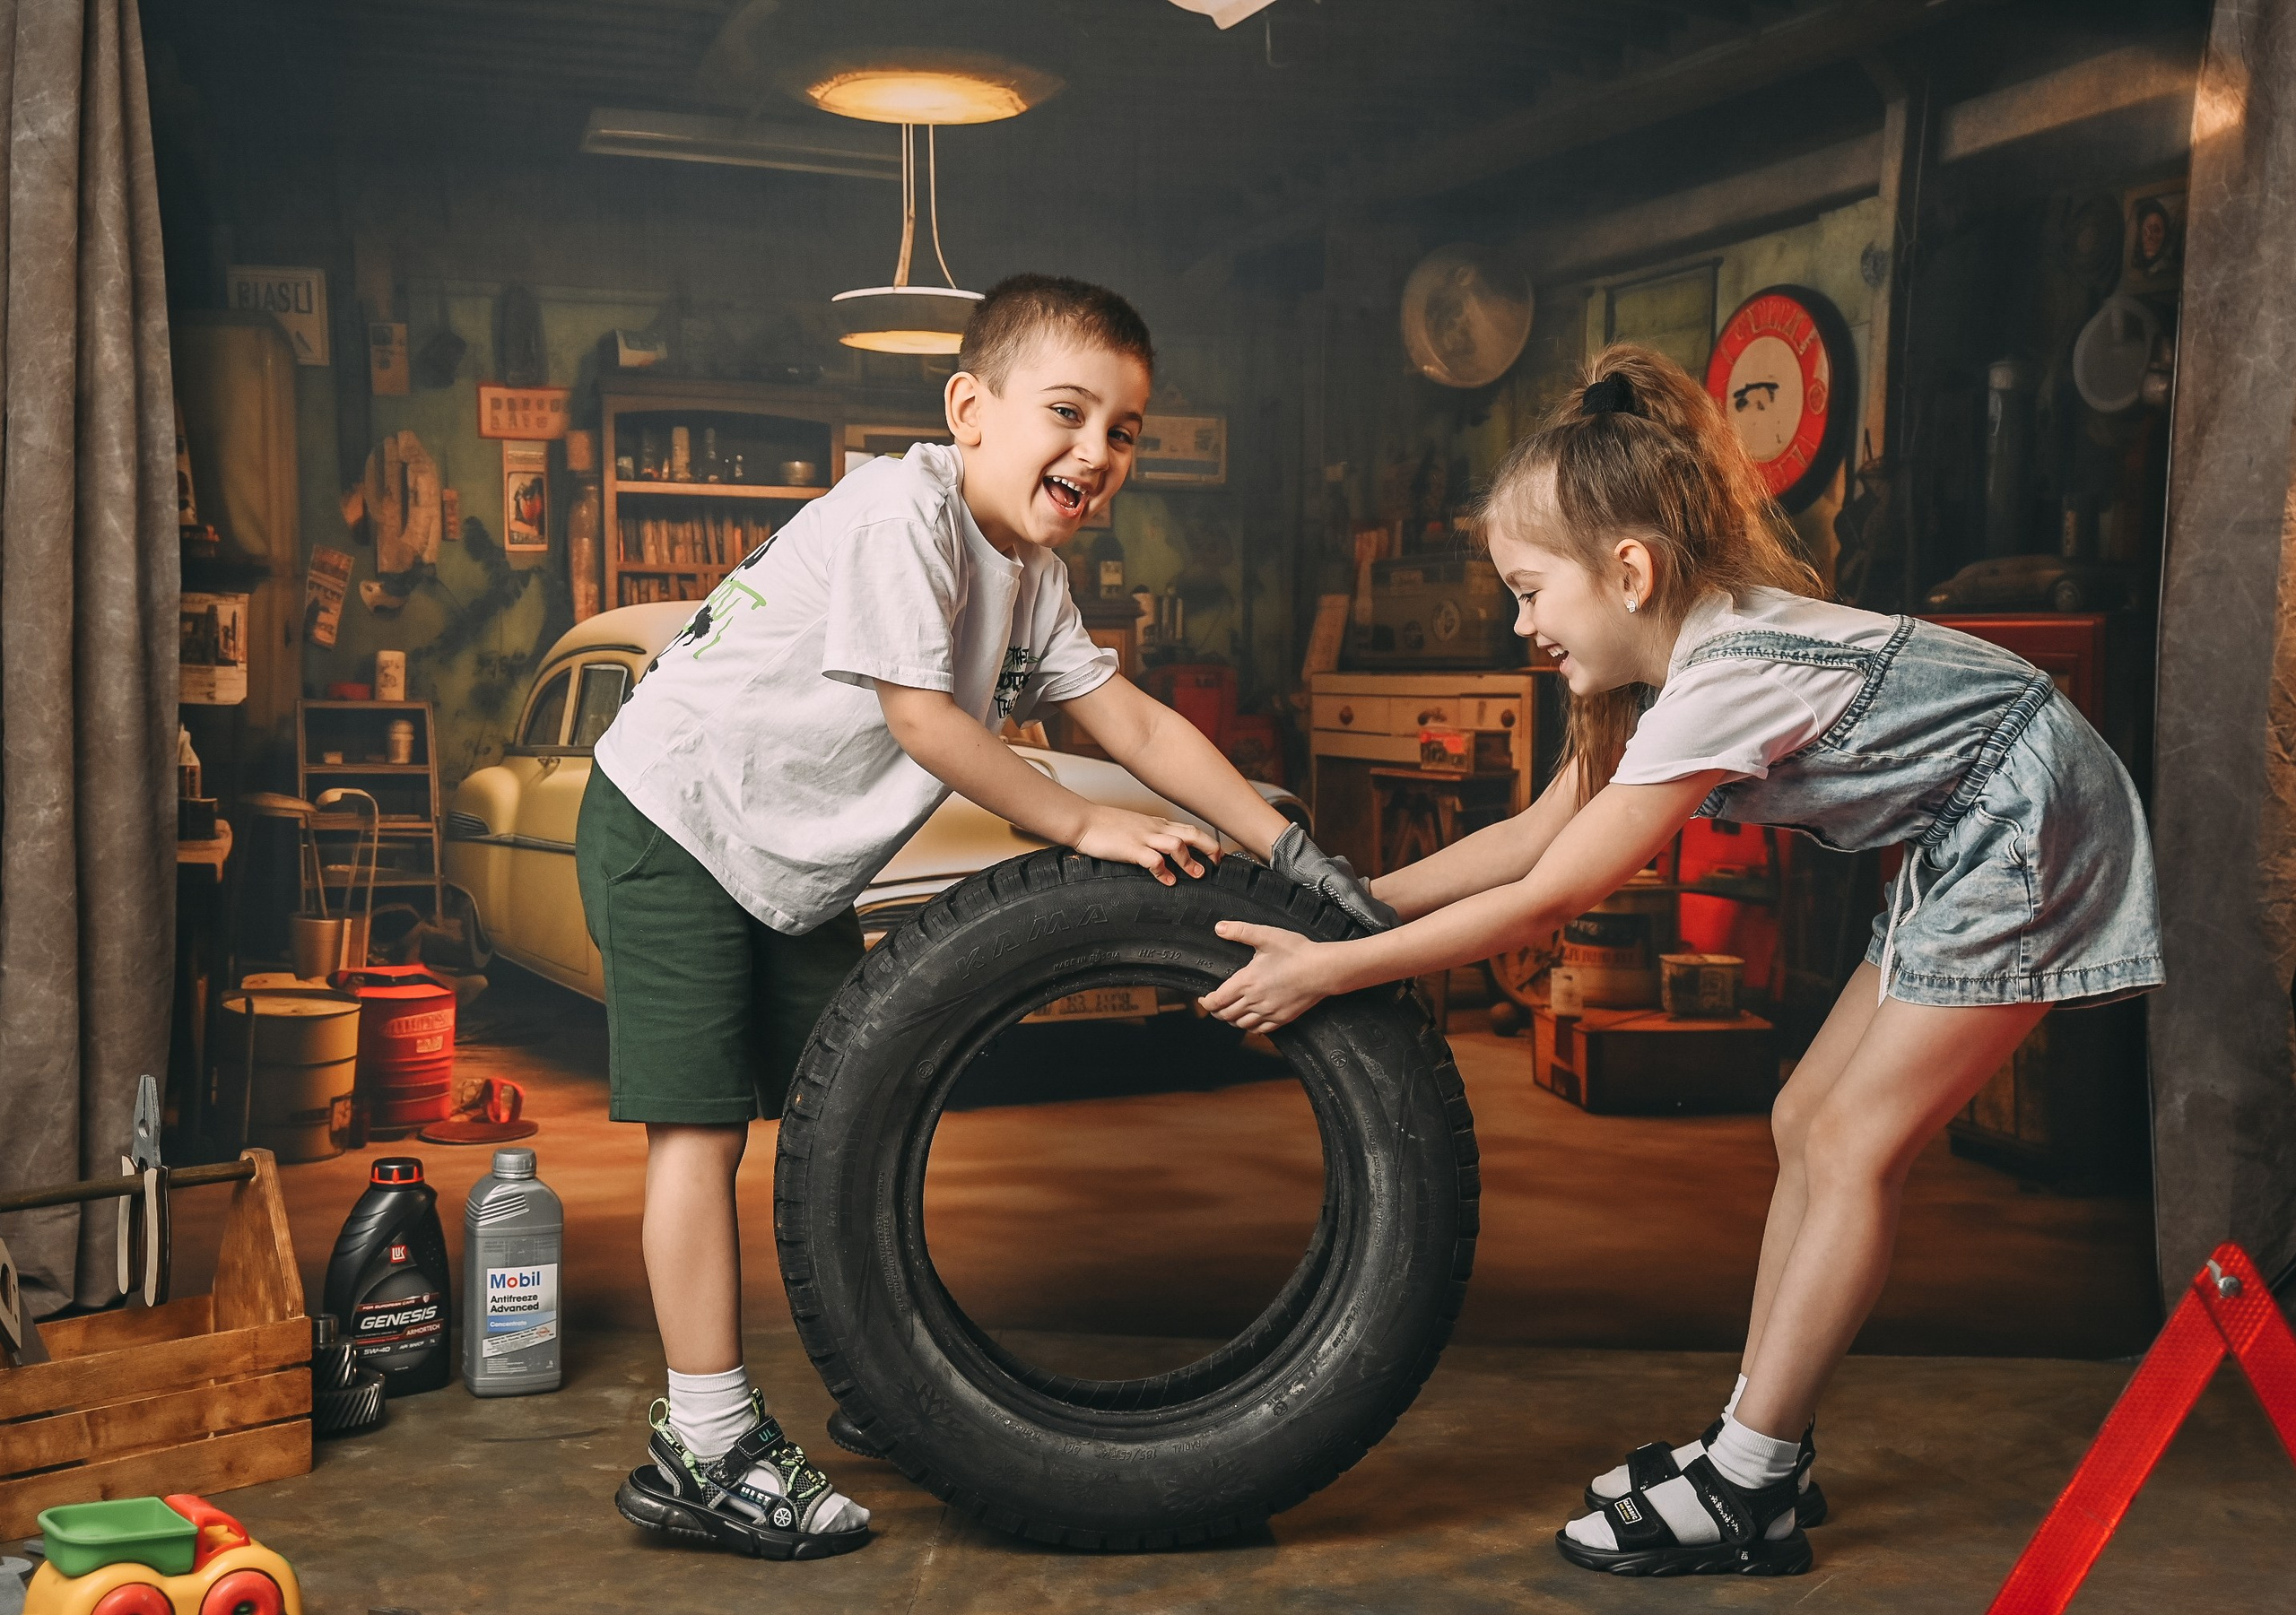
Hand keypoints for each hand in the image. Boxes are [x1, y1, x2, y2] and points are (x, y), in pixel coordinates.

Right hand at [1074, 806, 1218, 884]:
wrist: (1082, 820)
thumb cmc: (1104, 826)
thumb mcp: (1134, 828)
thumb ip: (1150, 837)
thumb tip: (1162, 853)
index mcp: (1156, 824)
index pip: (1188, 829)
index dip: (1207, 841)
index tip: (1217, 854)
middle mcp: (1154, 829)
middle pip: (1192, 833)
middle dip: (1210, 847)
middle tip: (1219, 862)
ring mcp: (1143, 838)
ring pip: (1177, 845)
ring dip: (1190, 861)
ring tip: (1198, 875)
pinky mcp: (1131, 848)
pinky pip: (1154, 859)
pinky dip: (1164, 871)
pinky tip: (1168, 881)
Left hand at [1198, 921, 1333, 1030]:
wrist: (1323, 970)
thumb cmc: (1297, 952)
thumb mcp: (1267, 936)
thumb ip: (1241, 931)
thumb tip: (1219, 928)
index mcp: (1247, 981)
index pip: (1217, 1000)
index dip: (1206, 1003)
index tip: (1203, 1000)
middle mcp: (1255, 1000)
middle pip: (1226, 1015)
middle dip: (1216, 1012)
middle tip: (1214, 1006)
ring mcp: (1269, 1012)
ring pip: (1241, 1024)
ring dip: (1231, 1020)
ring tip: (1229, 1013)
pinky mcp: (1282, 1019)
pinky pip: (1259, 1030)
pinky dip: (1249, 1027)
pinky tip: (1249, 1021)